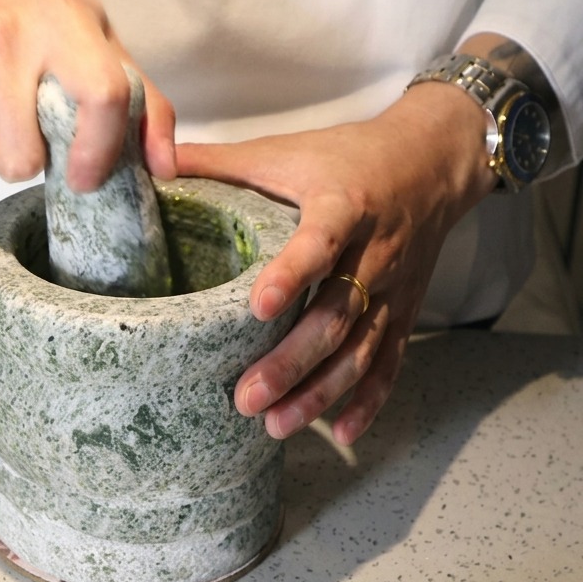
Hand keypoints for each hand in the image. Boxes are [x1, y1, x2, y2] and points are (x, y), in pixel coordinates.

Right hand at [0, 0, 175, 190]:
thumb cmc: (45, 9)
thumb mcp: (102, 40)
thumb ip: (143, 104)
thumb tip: (165, 168)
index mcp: (66, 24)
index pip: (98, 98)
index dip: (97, 152)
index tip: (84, 178)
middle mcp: (4, 34)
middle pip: (21, 157)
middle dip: (30, 161)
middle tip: (33, 131)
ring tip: (1, 112)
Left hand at [175, 82, 497, 444]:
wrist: (433, 160)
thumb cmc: (346, 155)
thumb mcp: (283, 150)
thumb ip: (218, 162)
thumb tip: (150, 161)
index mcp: (342, 205)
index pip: (319, 242)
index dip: (293, 274)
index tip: (258, 309)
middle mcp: (374, 252)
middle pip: (336, 315)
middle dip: (292, 362)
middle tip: (246, 398)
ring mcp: (392, 288)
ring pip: (361, 349)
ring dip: (321, 392)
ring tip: (276, 426)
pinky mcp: (403, 310)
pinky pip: (390, 361)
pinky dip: (369, 400)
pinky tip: (340, 432)